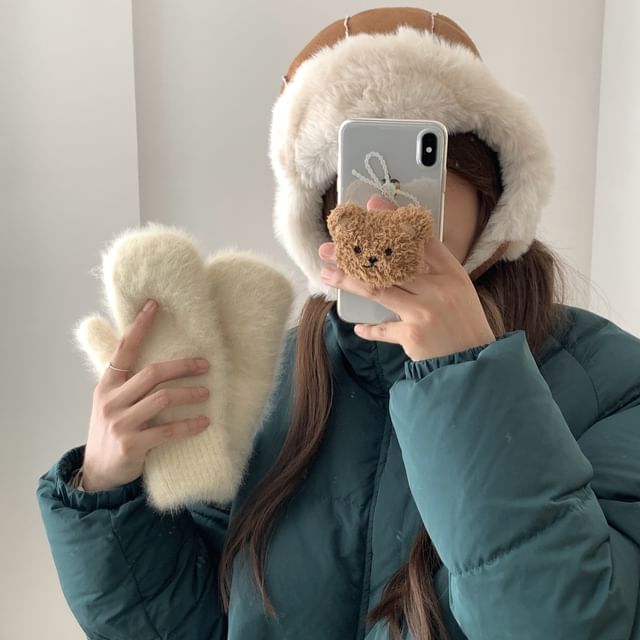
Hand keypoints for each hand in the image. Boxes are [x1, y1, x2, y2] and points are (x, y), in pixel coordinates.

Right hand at [83, 299, 210, 490]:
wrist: (99, 472)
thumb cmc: (112, 431)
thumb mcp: (112, 402)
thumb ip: (129, 383)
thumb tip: (160, 360)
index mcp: (107, 385)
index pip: (124, 349)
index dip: (140, 326)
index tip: (154, 305)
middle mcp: (111, 400)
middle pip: (153, 373)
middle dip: (182, 366)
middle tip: (205, 364)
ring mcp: (120, 423)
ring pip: (162, 398)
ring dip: (189, 393)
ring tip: (207, 392)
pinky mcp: (132, 444)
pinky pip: (167, 431)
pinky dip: (189, 425)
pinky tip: (204, 422)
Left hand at [318, 195, 495, 360]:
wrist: (475, 361)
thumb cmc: (464, 323)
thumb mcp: (457, 290)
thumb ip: (432, 273)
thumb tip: (396, 257)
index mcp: (450, 272)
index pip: (419, 239)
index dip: (394, 221)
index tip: (372, 206)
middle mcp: (437, 288)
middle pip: (389, 264)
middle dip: (355, 254)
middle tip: (329, 248)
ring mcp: (423, 311)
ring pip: (377, 289)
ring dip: (347, 281)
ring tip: (326, 273)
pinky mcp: (412, 335)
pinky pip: (382, 329)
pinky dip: (369, 328)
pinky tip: (357, 325)